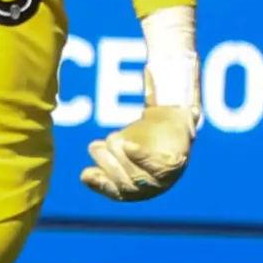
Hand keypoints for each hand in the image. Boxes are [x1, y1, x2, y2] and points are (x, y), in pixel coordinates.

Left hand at [81, 75, 198, 201]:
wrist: (163, 139)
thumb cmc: (168, 121)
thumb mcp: (171, 107)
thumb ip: (162, 96)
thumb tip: (150, 69)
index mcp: (176, 162)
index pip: (160, 165)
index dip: (141, 156)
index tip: (125, 143)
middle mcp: (162, 182)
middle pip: (136, 178)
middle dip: (116, 161)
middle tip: (101, 142)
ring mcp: (143, 190)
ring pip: (123, 187)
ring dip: (106, 167)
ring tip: (95, 146)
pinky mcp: (125, 191)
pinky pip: (112, 192)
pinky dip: (98, 184)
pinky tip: (86, 174)